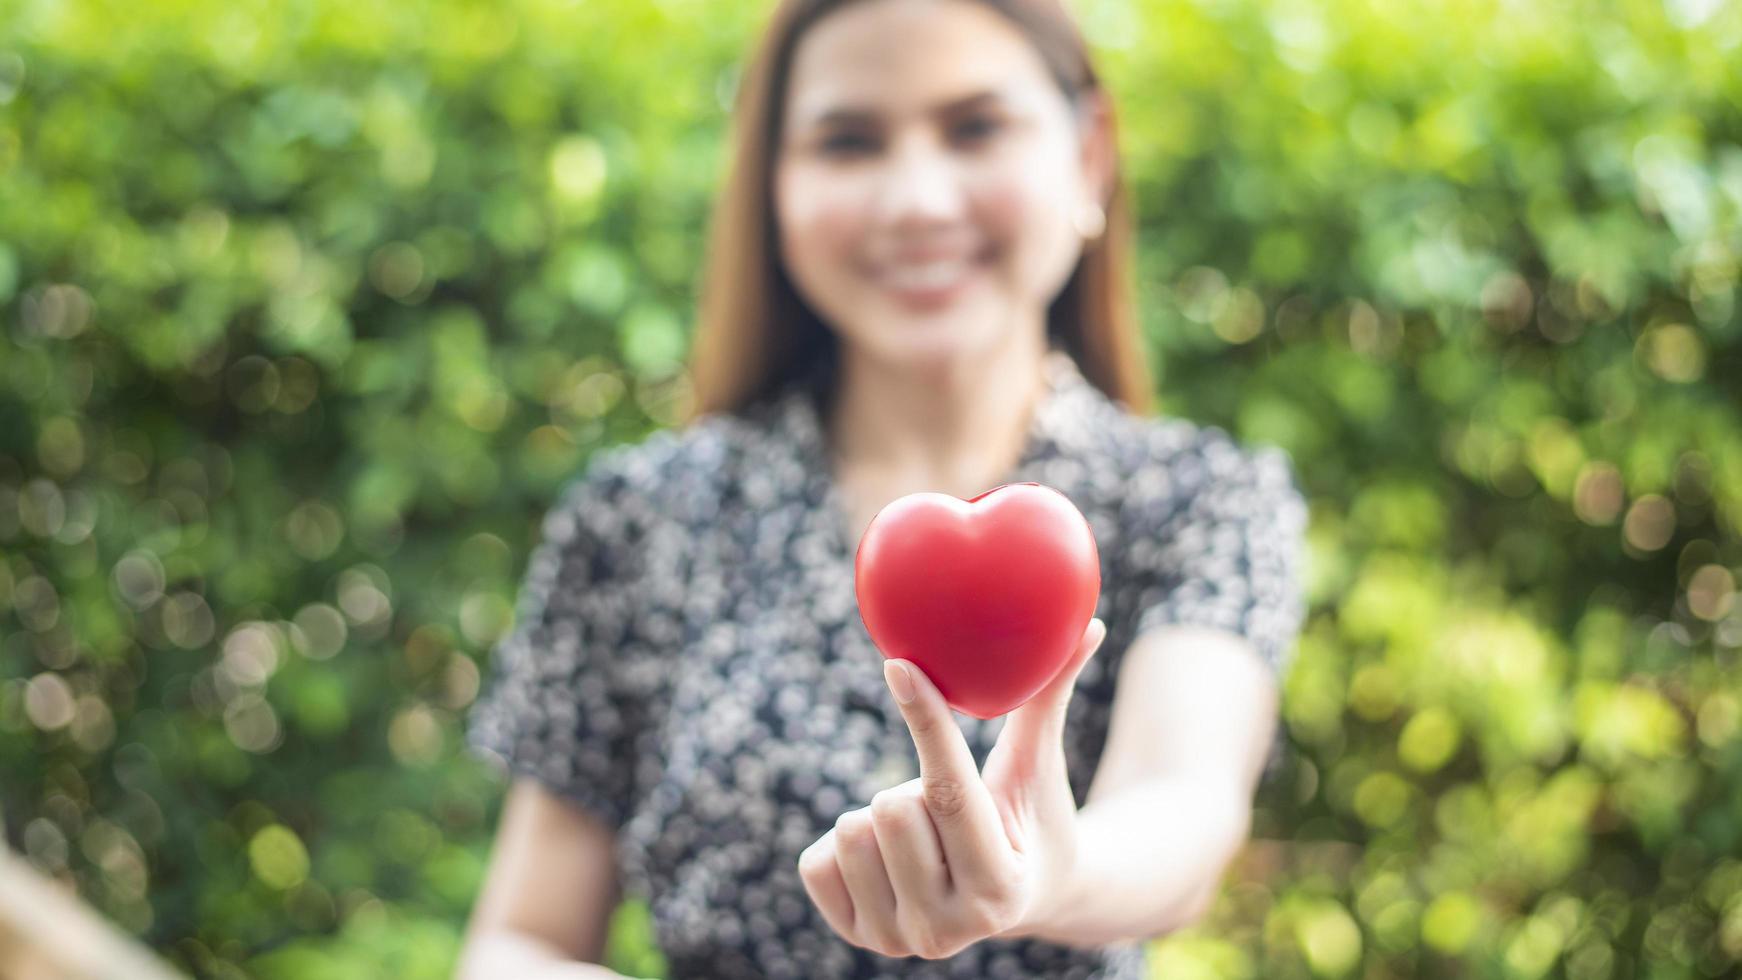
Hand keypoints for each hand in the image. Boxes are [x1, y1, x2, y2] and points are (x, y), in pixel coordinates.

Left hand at [797, 618, 1108, 958]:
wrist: (1016, 901)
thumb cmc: (1031, 817)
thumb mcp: (1038, 766)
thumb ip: (1050, 698)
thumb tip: (1089, 624)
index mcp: (999, 887)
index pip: (950, 792)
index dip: (927, 722)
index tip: (900, 666)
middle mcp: (947, 929)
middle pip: (888, 807)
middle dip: (912, 789)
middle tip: (945, 813)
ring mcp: (898, 941)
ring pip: (850, 831)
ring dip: (881, 817)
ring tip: (923, 839)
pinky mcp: (855, 938)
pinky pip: (814, 861)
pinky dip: (844, 847)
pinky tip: (887, 860)